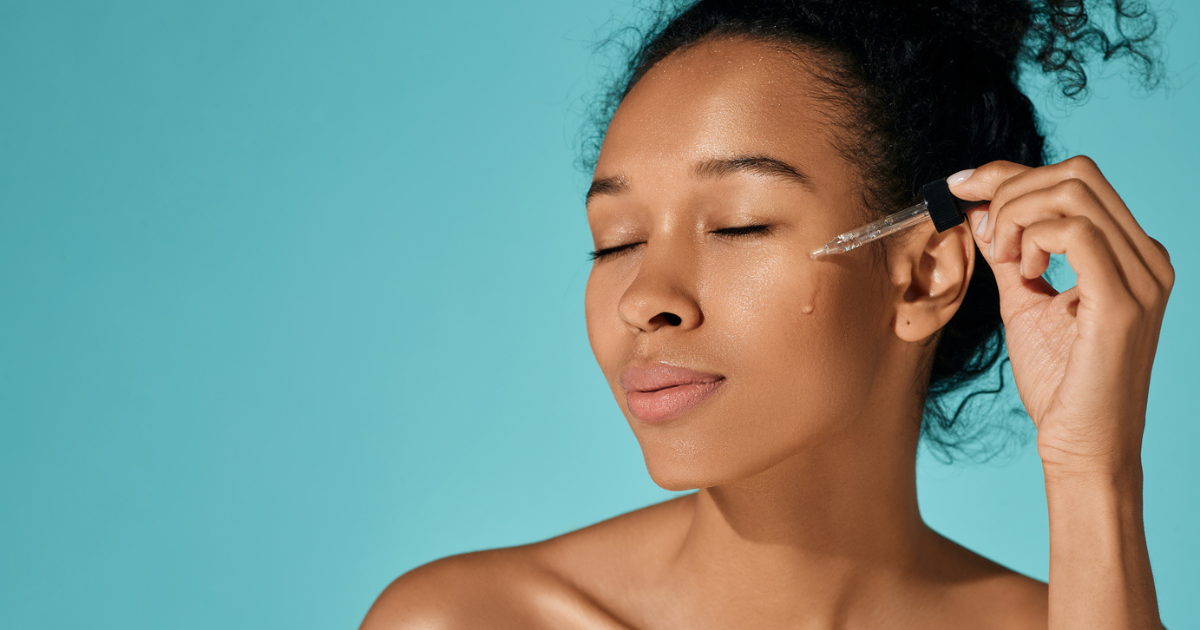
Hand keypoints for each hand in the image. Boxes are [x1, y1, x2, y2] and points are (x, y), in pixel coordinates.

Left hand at [948, 157, 1173, 476]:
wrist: (1082, 448)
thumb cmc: (1060, 383)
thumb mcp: (1025, 302)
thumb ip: (1008, 254)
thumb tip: (979, 209)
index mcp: (1129, 252)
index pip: (1076, 179)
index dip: (1010, 173)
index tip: (961, 186)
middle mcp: (1146, 257)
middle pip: (1076, 174)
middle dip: (1009, 188)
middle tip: (981, 231)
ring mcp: (1142, 277)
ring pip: (1072, 194)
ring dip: (1015, 216)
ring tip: (1004, 260)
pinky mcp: (1124, 303)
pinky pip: (1076, 233)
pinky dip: (1033, 239)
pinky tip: (1022, 272)